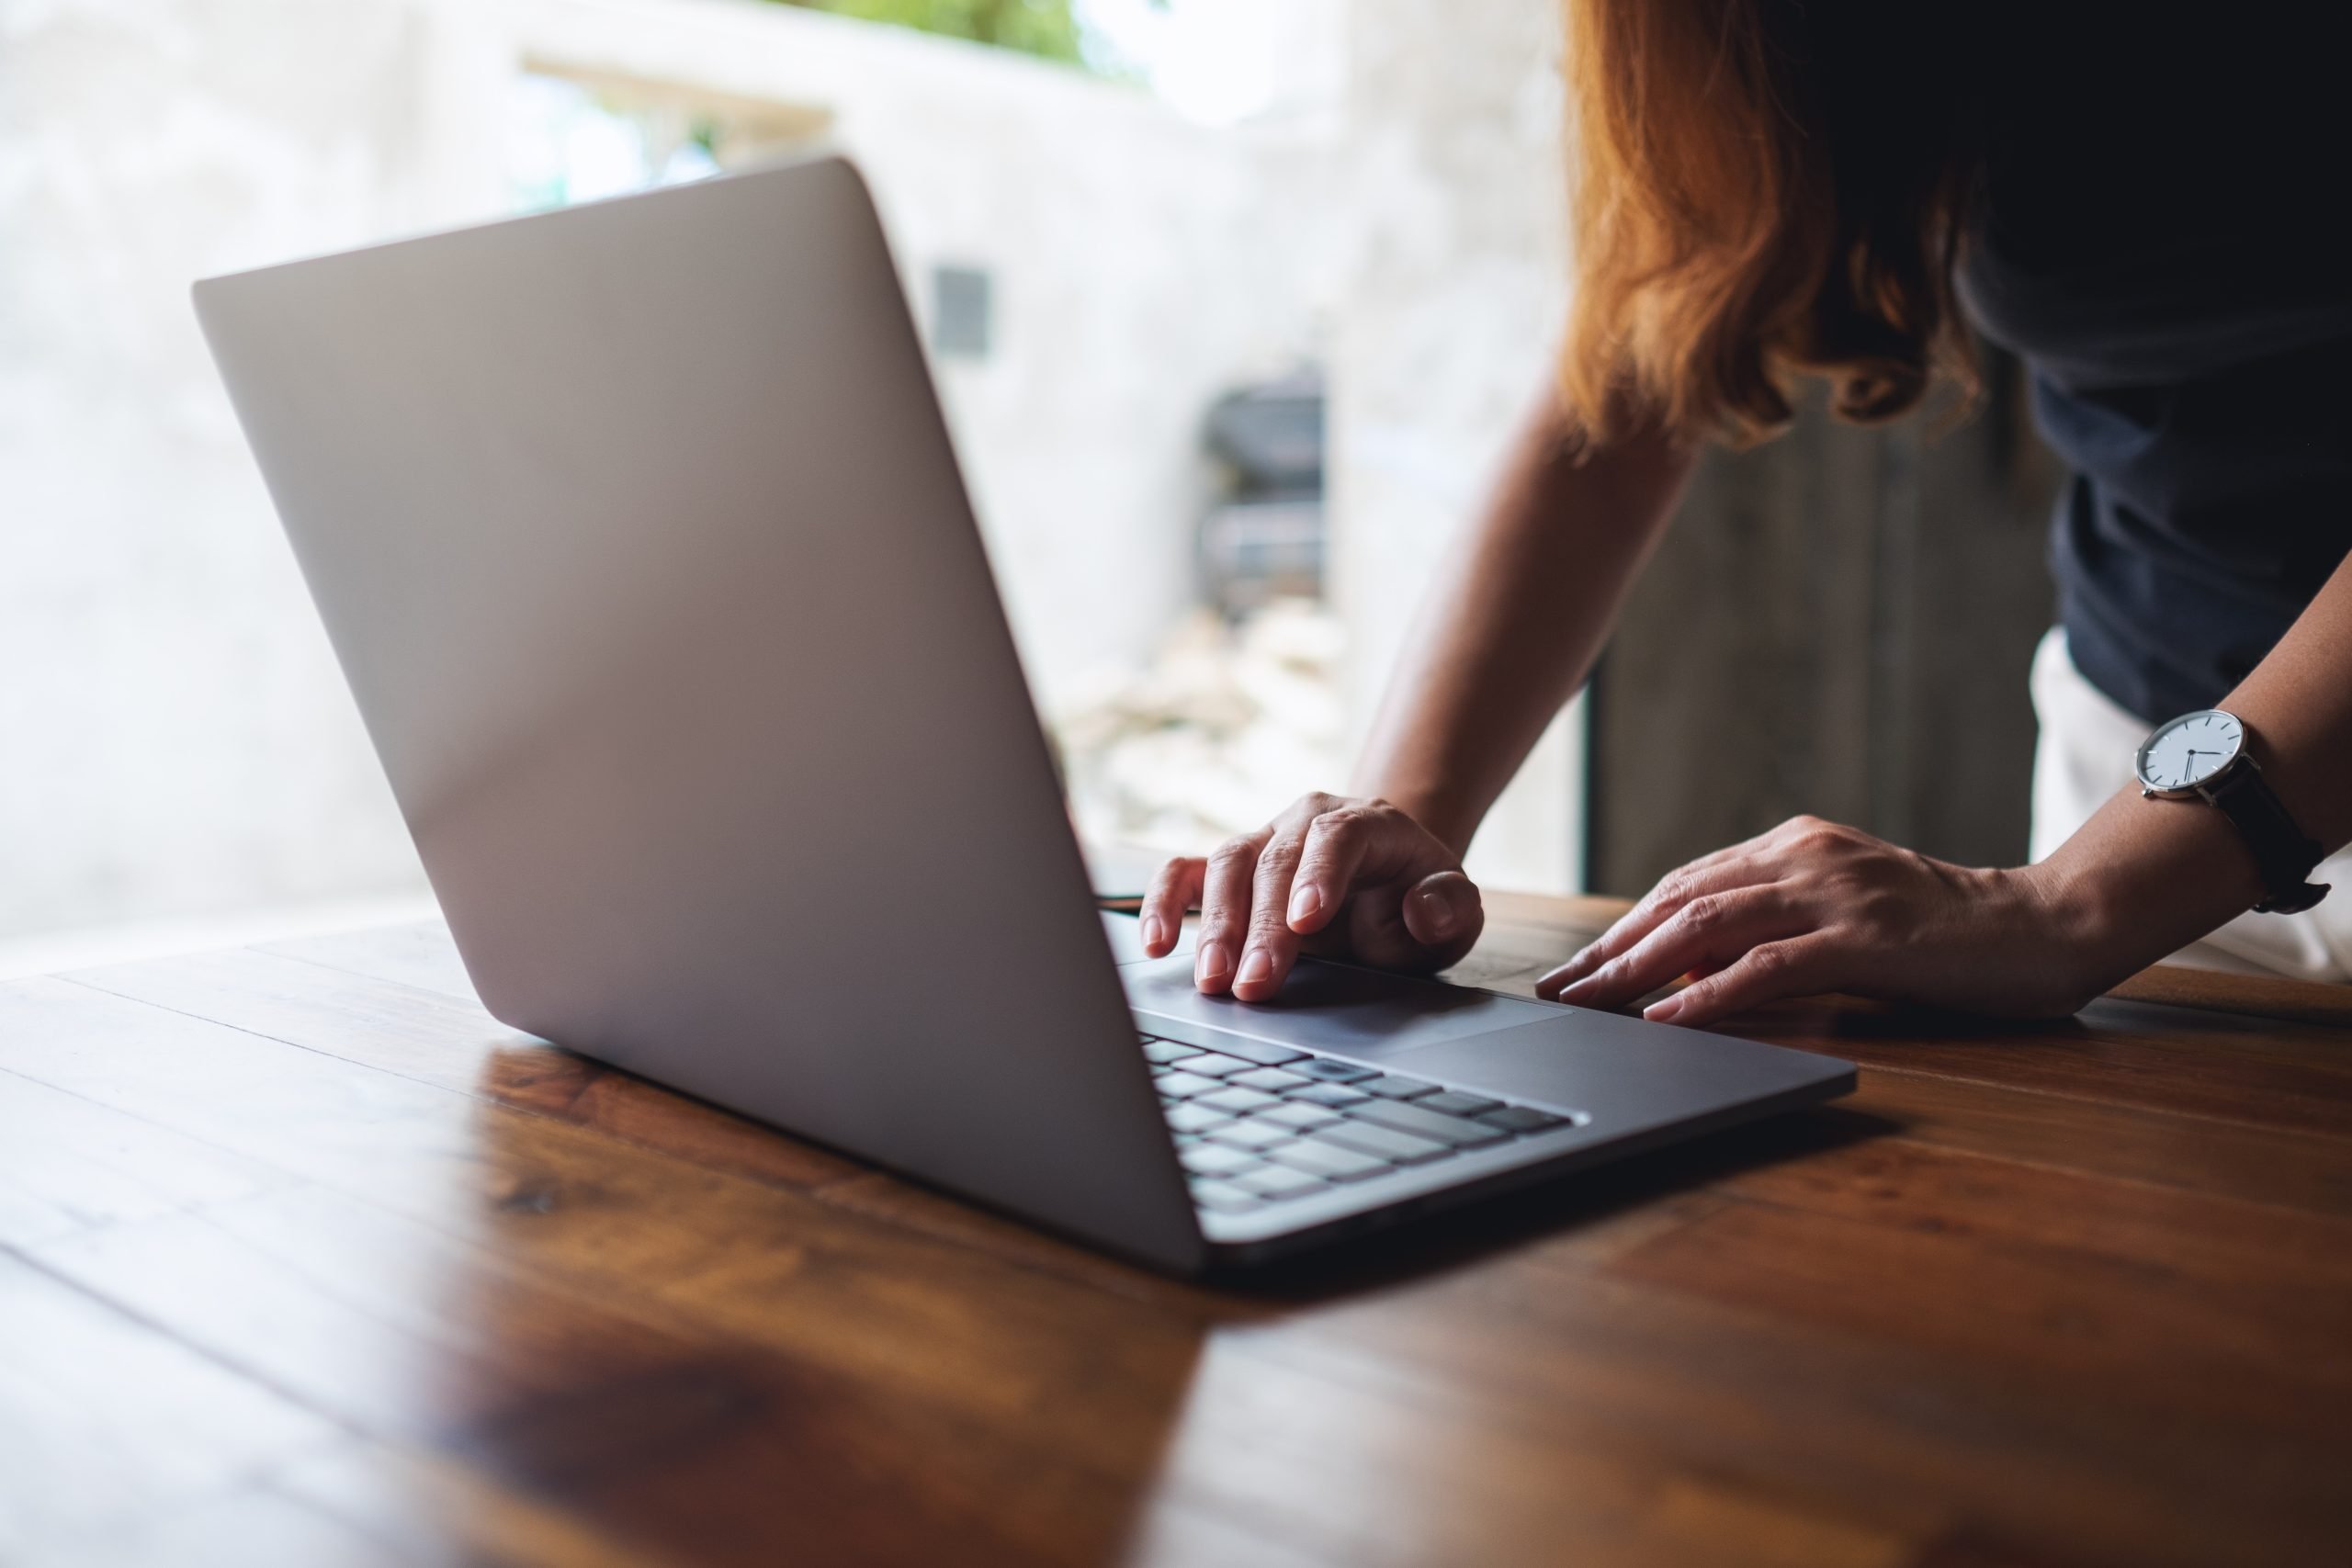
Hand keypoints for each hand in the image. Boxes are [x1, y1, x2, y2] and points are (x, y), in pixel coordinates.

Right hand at [1141, 794, 1483, 1000]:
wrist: (1383, 878)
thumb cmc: (1415, 900)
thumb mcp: (1454, 908)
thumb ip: (1451, 909)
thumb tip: (1422, 910)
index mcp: (1368, 824)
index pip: (1339, 836)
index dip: (1320, 875)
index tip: (1305, 923)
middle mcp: (1306, 822)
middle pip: (1275, 860)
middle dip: (1262, 926)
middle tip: (1254, 985)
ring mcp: (1262, 841)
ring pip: (1226, 863)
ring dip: (1215, 924)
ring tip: (1212, 980)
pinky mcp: (1227, 868)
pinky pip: (1183, 872)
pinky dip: (1163, 902)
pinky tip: (1156, 943)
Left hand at [1536, 815, 2102, 1026]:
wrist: (2040, 926)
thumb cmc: (1938, 933)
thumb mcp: (1841, 915)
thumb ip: (1772, 927)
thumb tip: (1686, 967)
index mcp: (1795, 844)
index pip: (1685, 884)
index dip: (1622, 926)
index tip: (1574, 967)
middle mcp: (1805, 856)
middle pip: (1680, 901)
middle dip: (1610, 948)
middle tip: (1558, 991)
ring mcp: (1835, 892)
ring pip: (1709, 926)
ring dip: (1638, 968)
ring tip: (1590, 1003)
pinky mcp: (1865, 937)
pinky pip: (1769, 966)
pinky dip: (1708, 992)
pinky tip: (1666, 1017)